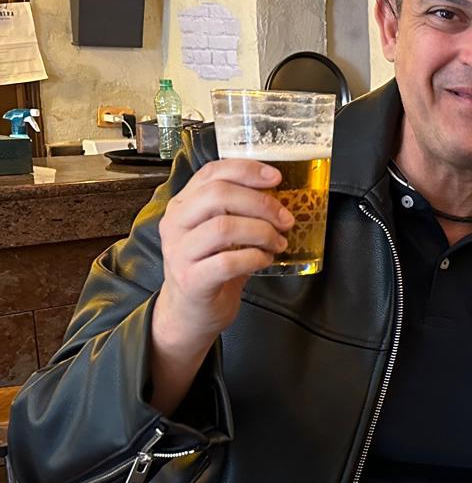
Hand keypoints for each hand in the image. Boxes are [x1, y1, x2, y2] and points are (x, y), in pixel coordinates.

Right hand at [153, 159, 293, 355]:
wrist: (191, 312)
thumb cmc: (212, 266)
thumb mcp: (222, 232)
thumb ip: (239, 209)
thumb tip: (279, 193)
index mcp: (183, 205)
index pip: (211, 173)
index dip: (246, 170)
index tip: (276, 178)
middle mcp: (175, 223)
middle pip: (218, 195)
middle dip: (261, 203)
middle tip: (285, 219)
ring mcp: (180, 252)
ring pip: (223, 226)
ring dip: (261, 232)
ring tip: (277, 242)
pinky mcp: (191, 279)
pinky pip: (228, 261)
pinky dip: (255, 258)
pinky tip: (264, 260)